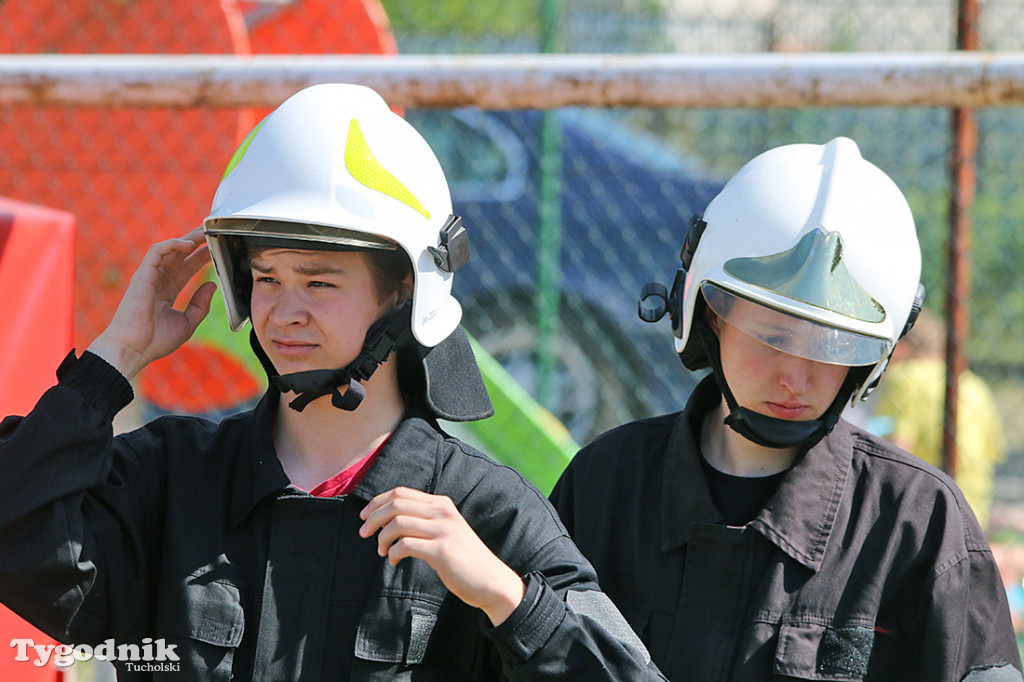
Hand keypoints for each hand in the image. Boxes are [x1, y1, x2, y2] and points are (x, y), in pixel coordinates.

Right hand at [88, 227, 215, 379]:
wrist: (133, 349)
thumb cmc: (155, 341)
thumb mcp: (186, 323)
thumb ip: (200, 305)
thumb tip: (212, 285)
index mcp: (167, 292)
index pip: (186, 269)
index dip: (201, 258)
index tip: (217, 251)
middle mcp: (158, 281)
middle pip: (179, 255)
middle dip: (196, 243)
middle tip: (213, 233)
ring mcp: (149, 277)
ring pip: (169, 250)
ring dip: (188, 239)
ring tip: (205, 233)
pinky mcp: (142, 275)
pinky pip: (156, 252)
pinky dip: (172, 244)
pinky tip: (189, 244)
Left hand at [359, 487, 525, 625]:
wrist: (491, 580)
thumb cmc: (463, 559)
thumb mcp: (445, 530)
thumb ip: (423, 521)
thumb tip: (387, 520)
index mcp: (441, 504)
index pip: (401, 492)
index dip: (377, 502)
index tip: (364, 516)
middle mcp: (442, 512)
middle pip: (396, 504)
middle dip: (373, 517)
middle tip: (363, 533)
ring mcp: (443, 530)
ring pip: (398, 523)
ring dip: (382, 538)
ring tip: (382, 551)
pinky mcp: (442, 550)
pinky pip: (406, 545)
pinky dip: (394, 552)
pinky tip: (394, 561)